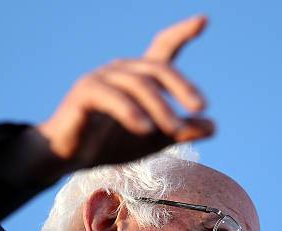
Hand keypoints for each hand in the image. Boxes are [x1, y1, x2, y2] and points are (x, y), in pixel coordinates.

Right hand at [37, 15, 214, 169]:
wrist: (67, 157)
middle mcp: (120, 70)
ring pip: (138, 85)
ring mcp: (101, 78)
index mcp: (136, 77)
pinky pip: (113, 98)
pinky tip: (146, 130)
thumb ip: (179, 131)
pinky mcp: (84, 92)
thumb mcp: (152, 141)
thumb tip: (214, 126)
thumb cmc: (108, 144)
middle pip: (157, 69)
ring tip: (174, 131)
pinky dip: (131, 113)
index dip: (181, 34)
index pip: (161, 49)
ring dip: (160, 107)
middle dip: (182, 86)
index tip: (203, 21)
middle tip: (201, 107)